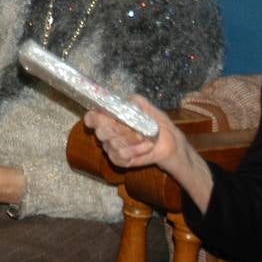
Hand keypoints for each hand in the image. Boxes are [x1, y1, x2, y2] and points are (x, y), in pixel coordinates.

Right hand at [83, 96, 214, 211]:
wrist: (170, 143)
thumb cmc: (157, 124)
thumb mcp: (148, 107)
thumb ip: (136, 101)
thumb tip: (126, 101)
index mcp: (110, 117)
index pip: (91, 118)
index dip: (93, 118)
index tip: (103, 117)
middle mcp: (107, 132)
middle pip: (100, 131)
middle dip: (118, 129)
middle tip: (135, 128)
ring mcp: (111, 147)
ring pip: (112, 144)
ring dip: (131, 140)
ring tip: (146, 138)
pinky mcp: (118, 160)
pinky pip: (120, 156)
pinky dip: (136, 151)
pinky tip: (146, 147)